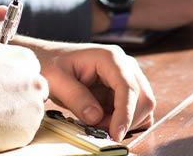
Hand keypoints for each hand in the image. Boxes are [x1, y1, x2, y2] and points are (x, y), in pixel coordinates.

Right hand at [0, 6, 48, 153]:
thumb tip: (3, 9)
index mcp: (26, 60)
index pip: (28, 68)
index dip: (10, 77)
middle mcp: (36, 82)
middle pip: (32, 89)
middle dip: (16, 94)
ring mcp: (34, 108)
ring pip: (29, 110)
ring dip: (14, 112)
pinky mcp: (29, 131)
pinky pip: (24, 130)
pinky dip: (11, 130)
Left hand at [12, 39, 155, 140]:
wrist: (49, 59)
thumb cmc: (51, 64)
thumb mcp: (56, 80)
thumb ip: (76, 98)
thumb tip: (96, 117)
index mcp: (110, 57)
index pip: (128, 87)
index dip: (125, 113)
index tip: (115, 134)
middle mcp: (125, 64)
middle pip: (143, 98)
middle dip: (126, 120)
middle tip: (100, 130)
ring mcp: (127, 76)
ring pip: (143, 105)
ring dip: (125, 121)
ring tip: (97, 123)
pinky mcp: (125, 88)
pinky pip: (135, 109)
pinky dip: (125, 120)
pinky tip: (105, 120)